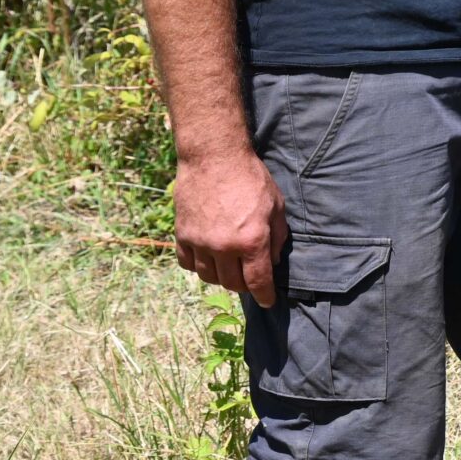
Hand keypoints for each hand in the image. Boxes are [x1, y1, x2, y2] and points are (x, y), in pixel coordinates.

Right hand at [173, 148, 287, 306]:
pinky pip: (188, 264)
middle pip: (232, 283)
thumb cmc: (250, 178)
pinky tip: (208, 258)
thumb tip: (274, 261)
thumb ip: (278, 237)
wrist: (213, 158)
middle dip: (245, 285)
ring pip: (209, 277)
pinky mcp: (182, 235)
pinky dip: (198, 265)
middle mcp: (224, 247)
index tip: (268, 301)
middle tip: (250, 277)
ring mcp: (200, 243)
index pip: (258, 282)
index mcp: (251, 241)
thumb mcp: (276, 205)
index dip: (265, 295)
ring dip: (221, 277)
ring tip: (230, 267)